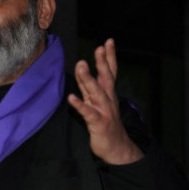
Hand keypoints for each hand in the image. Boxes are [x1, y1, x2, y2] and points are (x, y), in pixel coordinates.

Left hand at [67, 38, 143, 164]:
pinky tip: (71, 98)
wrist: (117, 148)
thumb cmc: (106, 123)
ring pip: (96, 92)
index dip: (109, 57)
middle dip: (102, 63)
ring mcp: (104, 111)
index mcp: (108, 93)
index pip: (110, 72)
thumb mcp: (97, 102)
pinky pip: (88, 113)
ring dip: (88, 79)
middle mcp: (108, 99)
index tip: (108, 41)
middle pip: (106, 78)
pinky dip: (80, 105)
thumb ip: (89, 86)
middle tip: (99, 48)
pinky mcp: (98, 123)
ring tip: (81, 66)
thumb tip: (82, 69)